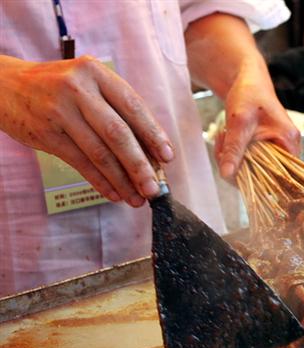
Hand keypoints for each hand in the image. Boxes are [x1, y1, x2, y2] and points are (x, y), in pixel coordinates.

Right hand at [0, 55, 173, 206]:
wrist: (5, 85)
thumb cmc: (60, 88)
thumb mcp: (89, 85)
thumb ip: (118, 111)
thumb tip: (152, 153)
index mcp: (97, 73)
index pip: (133, 107)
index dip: (153, 135)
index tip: (168, 157)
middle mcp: (78, 89)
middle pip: (118, 134)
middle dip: (140, 165)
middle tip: (154, 188)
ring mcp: (60, 111)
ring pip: (99, 152)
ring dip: (122, 180)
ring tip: (137, 197)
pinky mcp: (46, 133)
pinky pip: (80, 163)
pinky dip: (100, 181)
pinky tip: (114, 193)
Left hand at [214, 54, 300, 177]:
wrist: (248, 81)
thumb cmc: (248, 95)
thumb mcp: (239, 122)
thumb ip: (234, 149)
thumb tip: (227, 175)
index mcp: (289, 143)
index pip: (278, 177)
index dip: (255, 179)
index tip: (231, 166)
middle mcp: (289, 149)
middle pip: (264, 177)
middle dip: (238, 166)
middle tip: (222, 144)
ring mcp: (278, 150)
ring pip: (254, 171)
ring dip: (233, 160)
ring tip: (223, 137)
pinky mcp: (268, 150)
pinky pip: (250, 163)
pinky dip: (235, 156)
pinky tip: (226, 140)